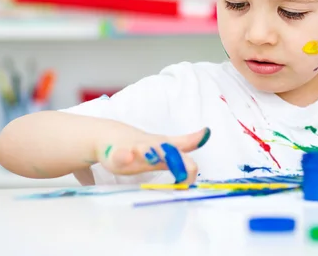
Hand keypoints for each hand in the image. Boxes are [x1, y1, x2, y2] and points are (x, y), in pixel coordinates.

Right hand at [94, 127, 210, 183]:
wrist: (109, 134)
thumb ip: (186, 142)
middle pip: (168, 150)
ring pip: (145, 149)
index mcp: (166, 147)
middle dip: (177, 161)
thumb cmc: (143, 143)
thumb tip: (207, 134)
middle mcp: (154, 146)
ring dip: (151, 152)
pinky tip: (128, 157)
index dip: (190, 168)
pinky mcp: (117, 154)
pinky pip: (120, 155)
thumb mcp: (166, 142)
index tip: (188, 184)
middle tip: (184, 175)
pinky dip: (124, 156)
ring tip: (155, 158)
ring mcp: (136, 148)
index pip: (184, 151)